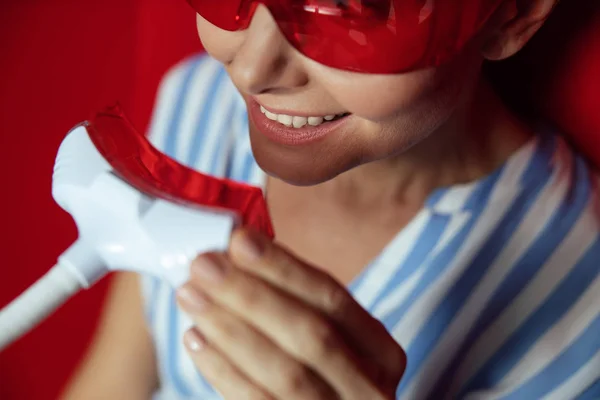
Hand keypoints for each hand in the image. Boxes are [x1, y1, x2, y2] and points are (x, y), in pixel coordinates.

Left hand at [176, 228, 405, 399]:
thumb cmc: (320, 375)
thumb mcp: (331, 342)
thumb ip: (294, 304)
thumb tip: (238, 252)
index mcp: (381, 353)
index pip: (333, 299)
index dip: (285, 269)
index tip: (239, 241)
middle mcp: (368, 388)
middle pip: (312, 334)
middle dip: (253, 296)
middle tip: (205, 265)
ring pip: (285, 371)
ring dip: (231, 328)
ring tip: (191, 295)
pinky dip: (223, 370)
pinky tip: (197, 338)